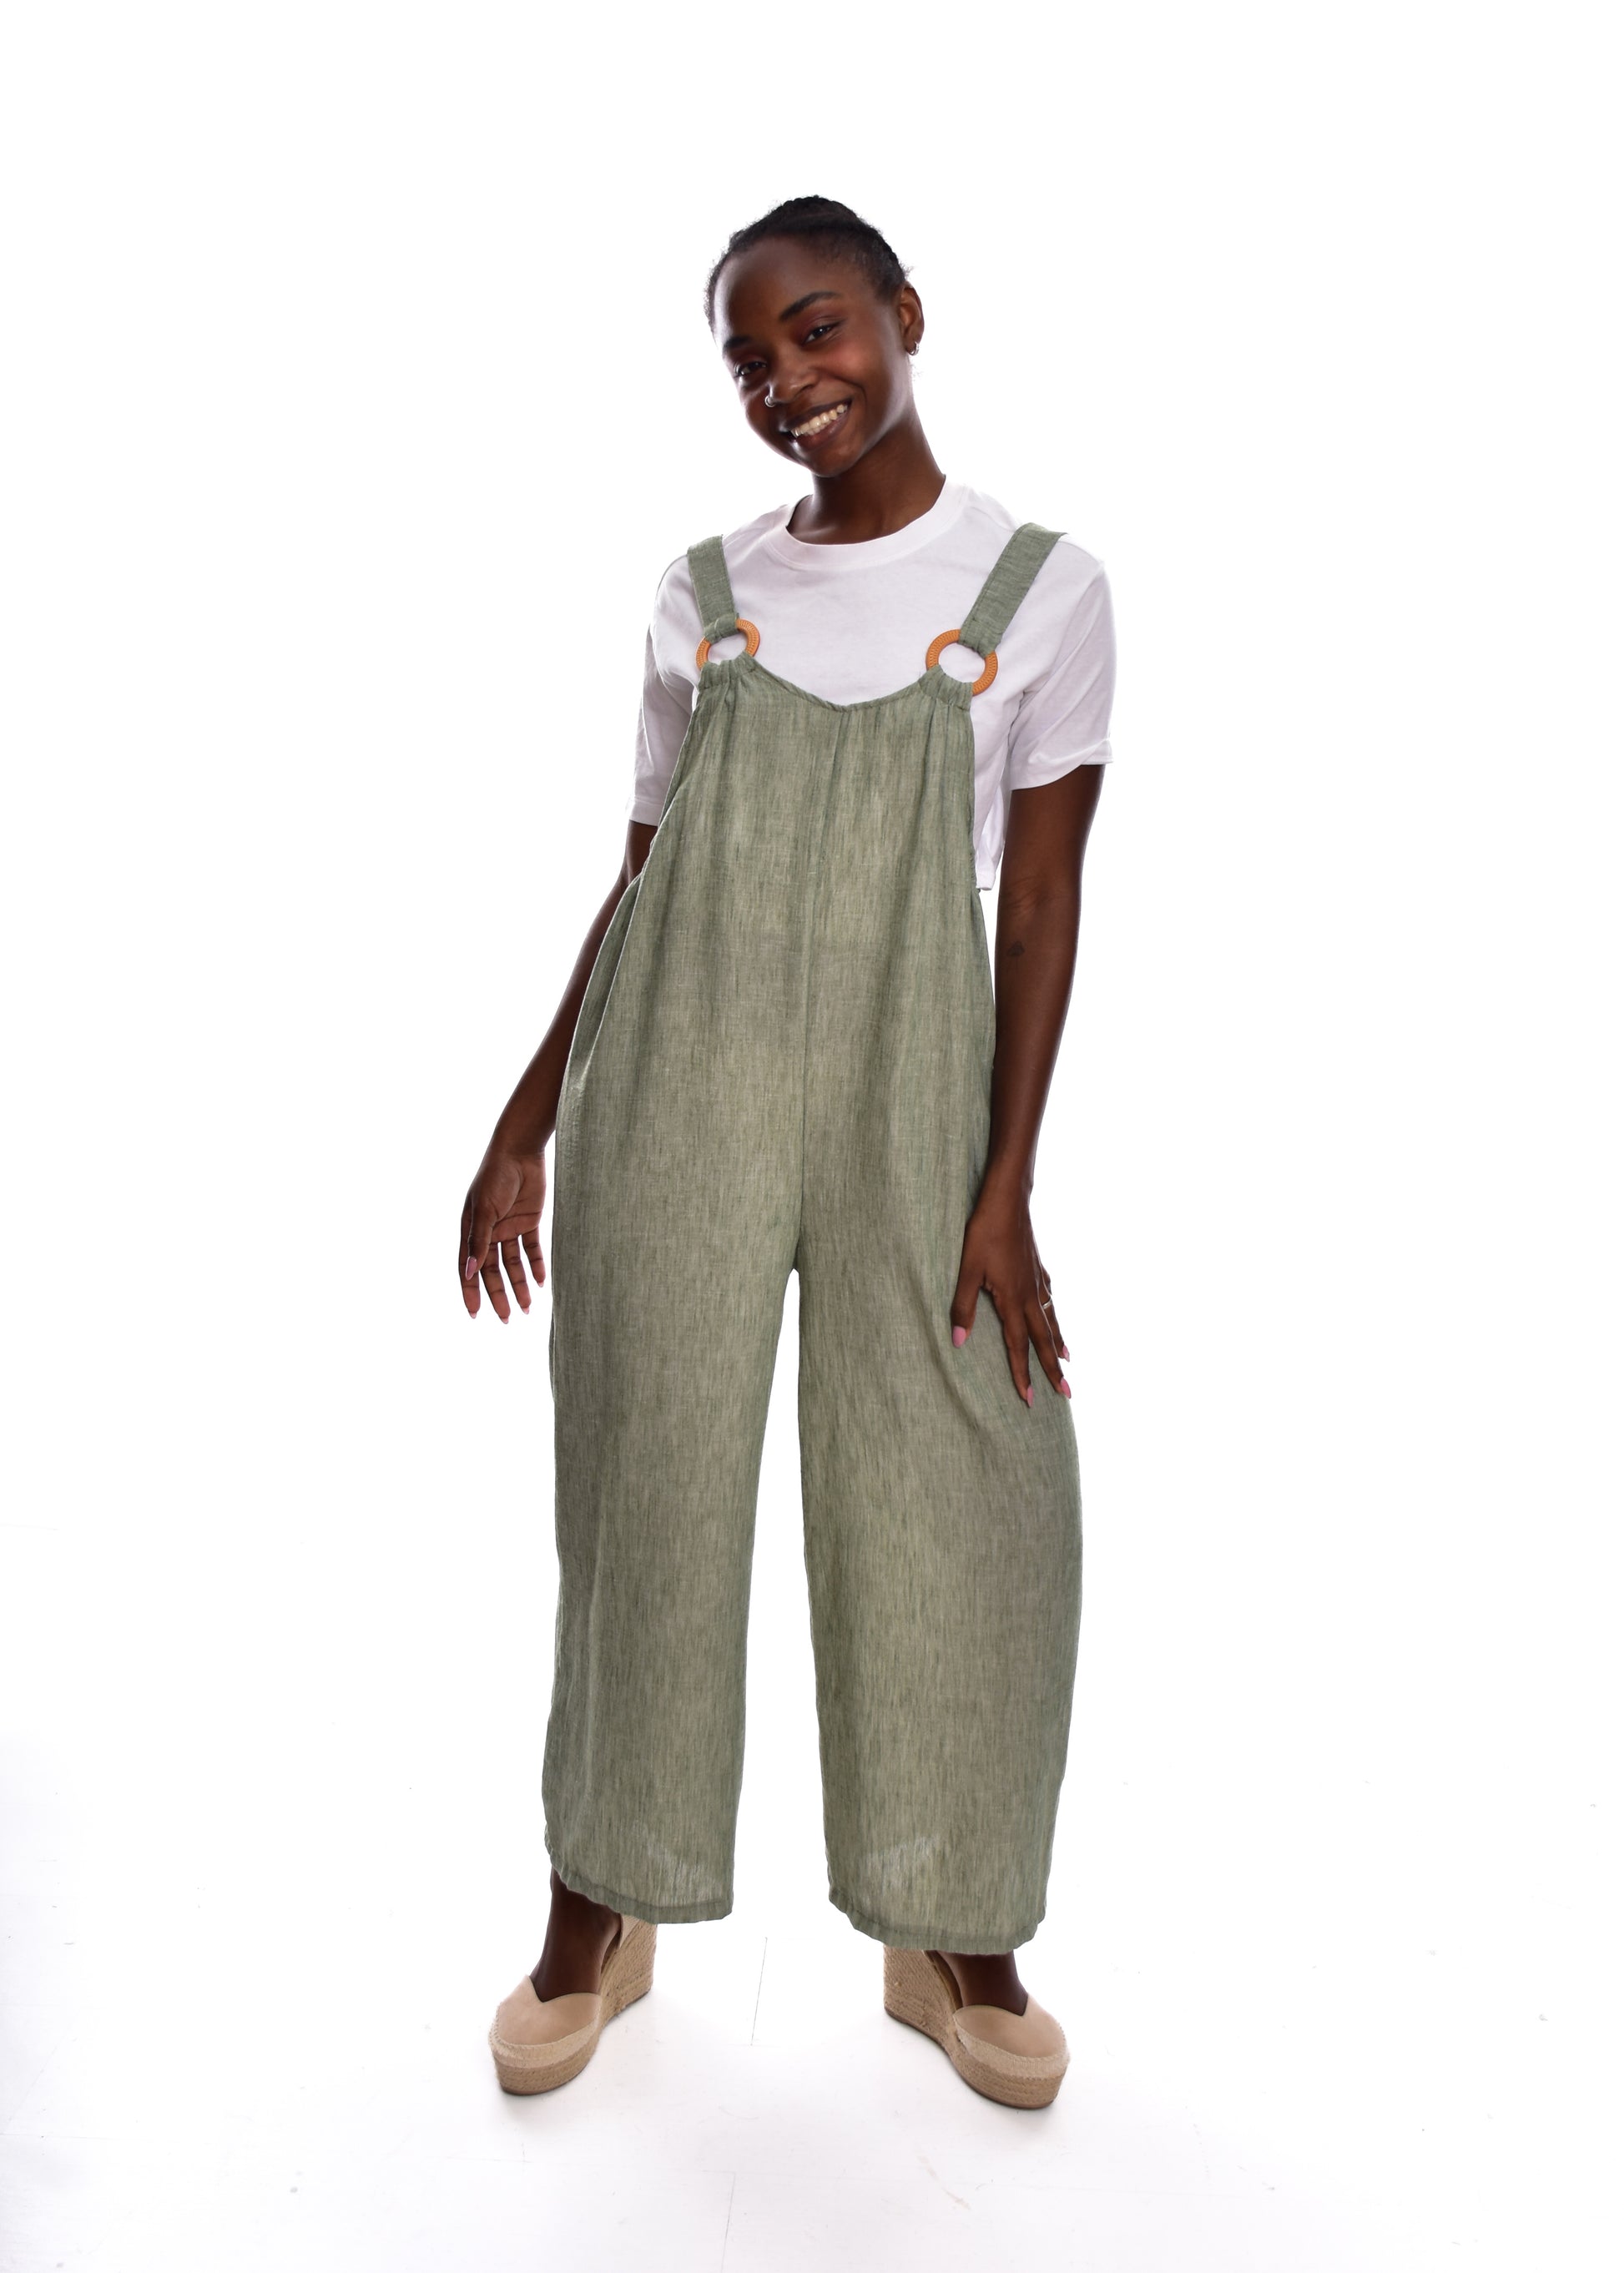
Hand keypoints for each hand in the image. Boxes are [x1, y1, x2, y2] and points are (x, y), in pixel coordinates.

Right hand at [460, 1146, 546, 1320]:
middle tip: (508, 1319)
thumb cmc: (495, 1177)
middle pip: (493, 1271)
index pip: (469, 1268)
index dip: (471, 1291)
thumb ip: (479, 1242)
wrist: (520, 1151)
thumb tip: (469, 1273)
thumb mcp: (485, 1211)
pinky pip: (532, 1250)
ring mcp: (509, 1228)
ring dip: (520, 1285)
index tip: (475, 1315)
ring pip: (514, 1264)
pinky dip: (536, 1266)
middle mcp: (489, 1233)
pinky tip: (542, 1282)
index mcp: (471, 1231)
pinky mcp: (529, 1221)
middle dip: (499, 1295)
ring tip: (528, 1307)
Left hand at [950, 1185, 1070, 1405]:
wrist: (1008, 1200)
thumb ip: (963, 1306)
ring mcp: (1037, 1280)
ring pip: (1051, 1319)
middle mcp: (1030, 1295)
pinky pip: (1049, 1298)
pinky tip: (1053, 1313)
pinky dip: (1053, 1313)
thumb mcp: (967, 1270)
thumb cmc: (984, 1232)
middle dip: (1052, 1368)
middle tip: (1066, 1393)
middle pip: (1043, 1340)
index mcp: (1012, 1300)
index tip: (1030, 1400)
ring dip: (1058, 1342)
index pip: (1017, 1346)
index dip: (1022, 1375)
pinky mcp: (1037, 1266)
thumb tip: (958, 1341)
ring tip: (1067, 1360)